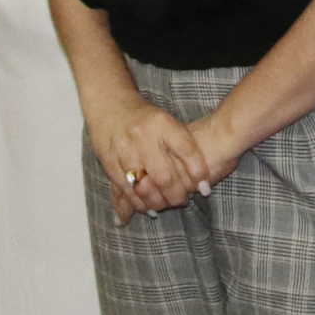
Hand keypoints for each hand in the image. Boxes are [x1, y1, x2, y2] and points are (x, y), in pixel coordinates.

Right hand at [94, 100, 212, 222]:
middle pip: (165, 176)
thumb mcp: (168, 122)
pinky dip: (138, 203)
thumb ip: (183, 145)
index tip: (205, 189)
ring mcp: (125, 150)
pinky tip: (147, 208)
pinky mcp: (109, 162)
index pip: (186, 150)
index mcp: (162, 123)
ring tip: (166, 205)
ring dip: (158, 202)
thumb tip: (202, 180)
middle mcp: (143, 136)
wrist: (110, 107)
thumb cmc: (147, 120)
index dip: (198, 172)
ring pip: (145, 187)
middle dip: (176, 195)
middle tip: (183, 201)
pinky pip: (126, 190)